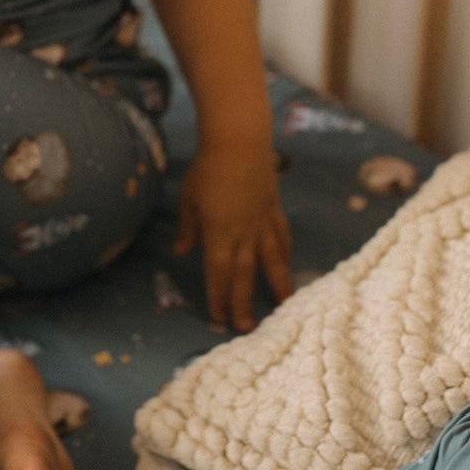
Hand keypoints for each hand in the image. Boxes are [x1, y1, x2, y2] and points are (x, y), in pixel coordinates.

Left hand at [174, 140, 292, 330]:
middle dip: (243, 302)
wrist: (239, 141)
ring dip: (276, 285)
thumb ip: (188, 227)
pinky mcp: (274, 210)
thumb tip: (181, 250)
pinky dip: (285, 252)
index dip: (218, 297)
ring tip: (283, 307)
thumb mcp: (188, 199)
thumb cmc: (208, 168)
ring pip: (271, 260)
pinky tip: (288, 264)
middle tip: (245, 328)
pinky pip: (281, 236)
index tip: (218, 319)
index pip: (218, 272)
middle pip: (244, 274)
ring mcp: (263, 223)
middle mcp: (244, 234)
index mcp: (220, 233)